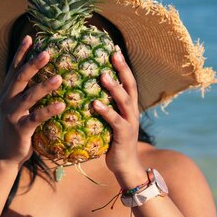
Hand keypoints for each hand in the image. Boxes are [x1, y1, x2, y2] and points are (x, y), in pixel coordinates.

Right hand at [0, 35, 64, 166]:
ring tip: (60, 77)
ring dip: (44, 86)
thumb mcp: (21, 107)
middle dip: (33, 64)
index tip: (30, 36)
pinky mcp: (20, 129)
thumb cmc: (21, 127)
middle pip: (20, 78)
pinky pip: (36, 118)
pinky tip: (62, 105)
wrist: (7, 155)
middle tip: (47, 52)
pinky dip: (48, 111)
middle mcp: (7, 100)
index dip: (21, 52)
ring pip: (28, 97)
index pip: (14, 68)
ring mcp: (12, 114)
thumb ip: (29, 92)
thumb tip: (51, 73)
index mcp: (8, 92)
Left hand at [93, 46, 146, 187]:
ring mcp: (130, 123)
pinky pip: (115, 121)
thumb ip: (103, 107)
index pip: (128, 81)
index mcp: (128, 107)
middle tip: (113, 53)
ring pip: (124, 101)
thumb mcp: (109, 122)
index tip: (113, 48)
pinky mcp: (124, 135)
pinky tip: (95, 103)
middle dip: (122, 69)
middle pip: (130, 85)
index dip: (122, 65)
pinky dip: (106, 111)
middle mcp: (132, 111)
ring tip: (103, 75)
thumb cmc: (113, 143)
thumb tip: (84, 92)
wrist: (125, 168)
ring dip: (114, 87)